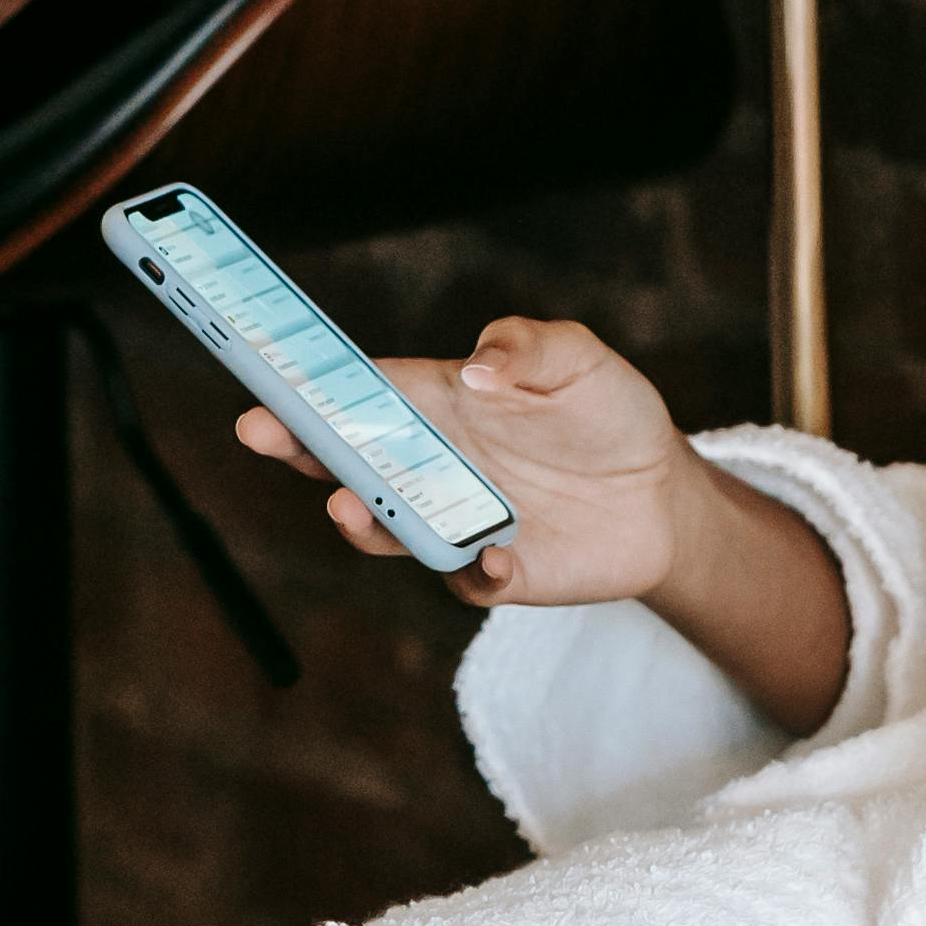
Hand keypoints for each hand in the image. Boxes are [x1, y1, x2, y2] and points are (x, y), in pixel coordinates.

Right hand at [234, 314, 693, 616]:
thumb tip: (473, 369)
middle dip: (299, 445)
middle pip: (350, 459)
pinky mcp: (498, 572)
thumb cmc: (608, 411)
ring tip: (348, 508)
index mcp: (442, 402)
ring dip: (363, 521)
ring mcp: (459, 521)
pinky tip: (498, 554)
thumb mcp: (578, 359)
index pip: (364, 389)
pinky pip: (467, 579)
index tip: (263, 375)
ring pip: (389, 528)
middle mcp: (436, 463)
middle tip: (260, 431)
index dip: (310, 381)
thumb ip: (527, 346)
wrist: (664, 495)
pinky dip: (474, 571)